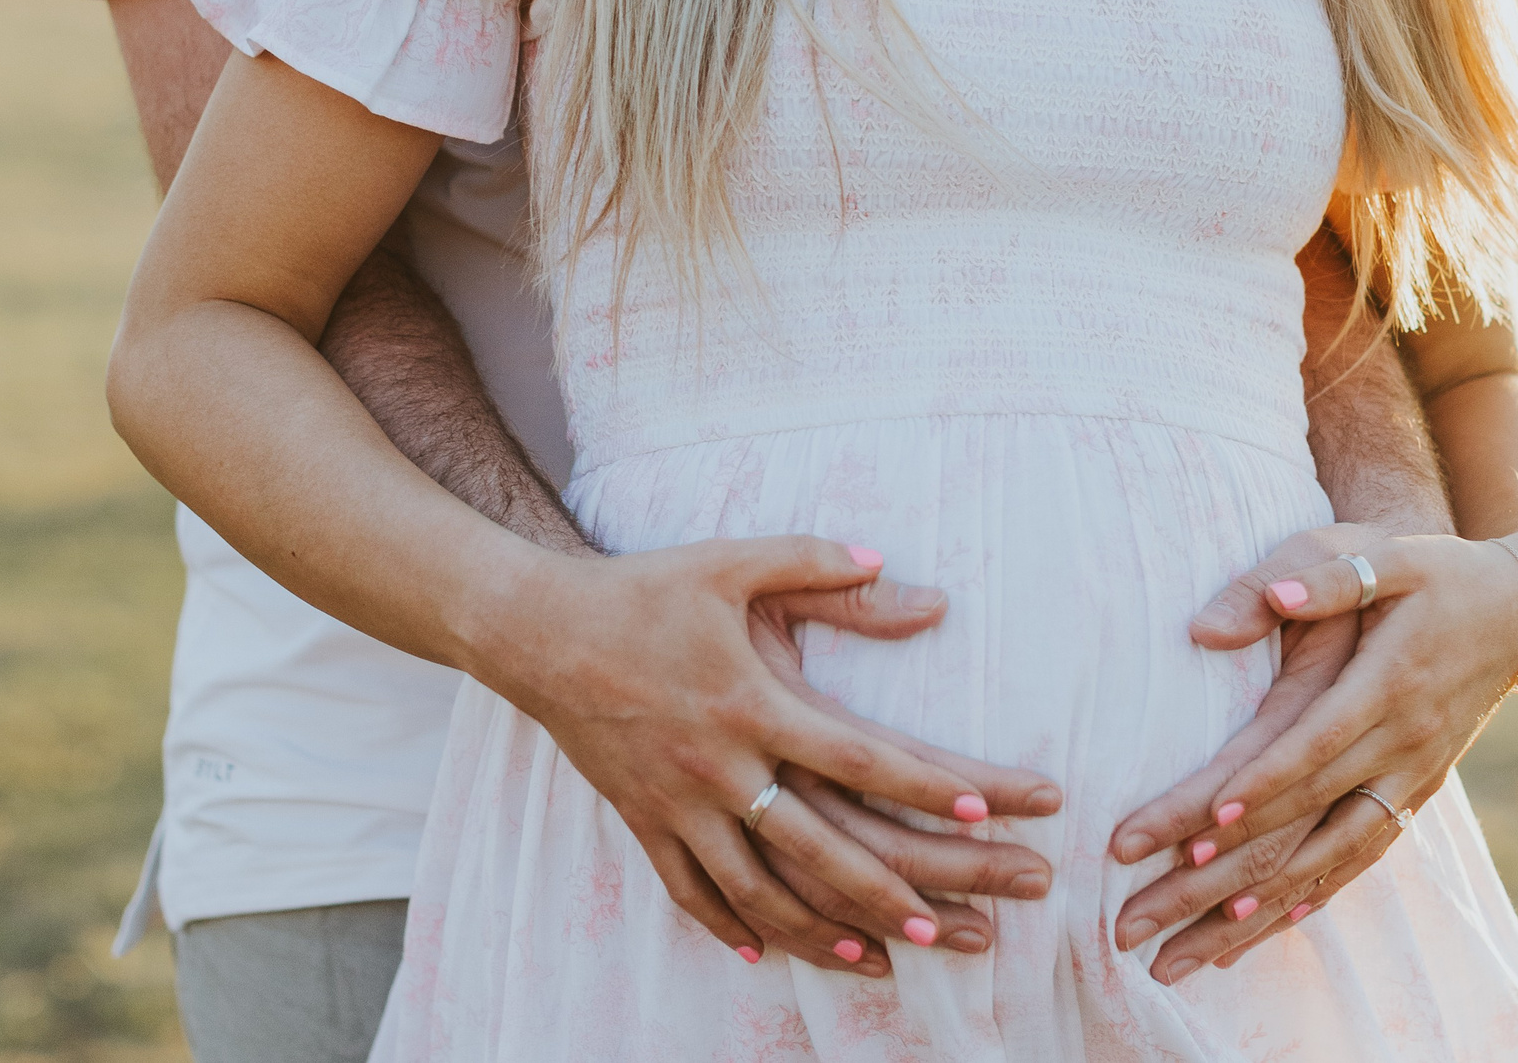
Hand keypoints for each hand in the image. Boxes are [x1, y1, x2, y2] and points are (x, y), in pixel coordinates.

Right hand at [480, 536, 1061, 975]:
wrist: (536, 630)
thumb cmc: (642, 590)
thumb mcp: (730, 562)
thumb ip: (815, 562)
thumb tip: (890, 559)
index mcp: (752, 703)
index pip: (857, 755)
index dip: (923, 785)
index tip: (981, 809)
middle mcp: (719, 766)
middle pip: (818, 846)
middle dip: (889, 892)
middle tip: (952, 928)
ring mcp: (677, 803)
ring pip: (757, 889)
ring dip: (820, 930)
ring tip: (876, 958)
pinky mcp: (641, 819)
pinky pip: (689, 890)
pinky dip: (728, 926)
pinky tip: (763, 951)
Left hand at [1107, 522, 1517, 981]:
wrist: (1517, 606)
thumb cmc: (1434, 569)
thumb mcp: (1385, 554)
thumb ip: (1323, 575)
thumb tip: (1264, 601)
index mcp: (1389, 685)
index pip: (1312, 747)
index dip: (1260, 786)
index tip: (1202, 825)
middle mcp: (1404, 745)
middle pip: (1307, 817)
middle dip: (1227, 866)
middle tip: (1150, 903)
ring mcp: (1413, 777)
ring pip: (1331, 857)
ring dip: (1259, 906)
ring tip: (1190, 948)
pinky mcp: (1415, 792)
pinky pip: (1361, 856)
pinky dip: (1312, 895)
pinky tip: (1266, 929)